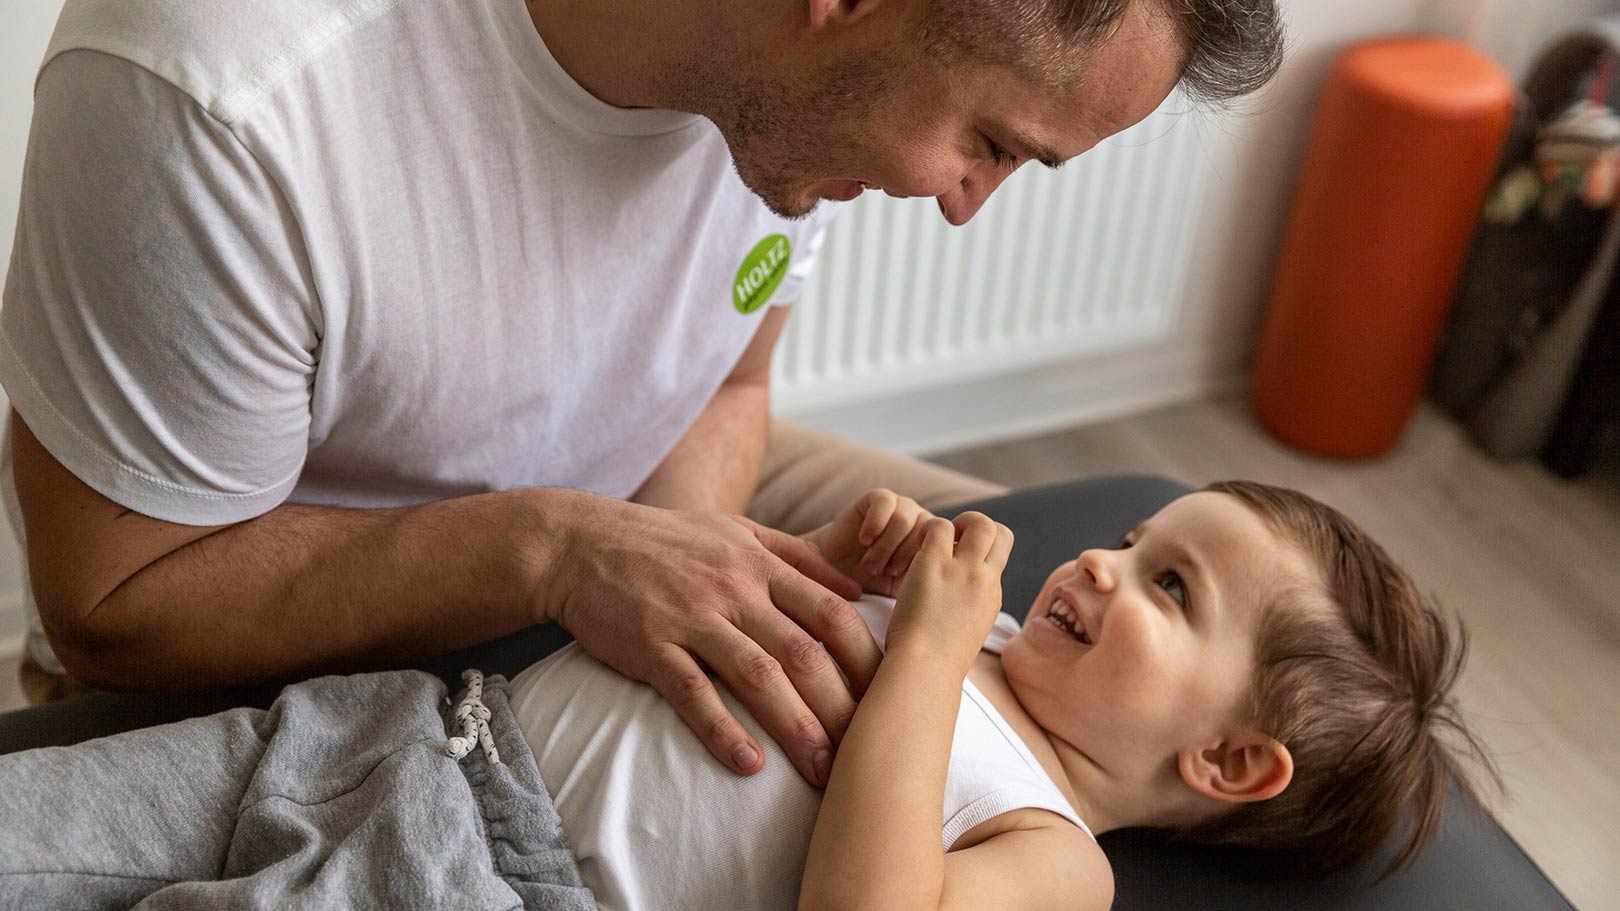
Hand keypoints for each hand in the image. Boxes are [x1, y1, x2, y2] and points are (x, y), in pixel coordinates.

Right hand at [535, 496, 878, 787]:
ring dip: (795, 727)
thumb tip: (856, 588)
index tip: (890, 696)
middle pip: (803, 652)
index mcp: (761, 564)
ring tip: (821, 770)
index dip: (865, 658)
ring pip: (757, 676)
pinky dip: (723, 730)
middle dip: (840, 707)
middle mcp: (734, 589)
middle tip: (864, 752)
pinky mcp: (651, 645)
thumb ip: (798, 557)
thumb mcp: (738, 531)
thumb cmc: (666, 540)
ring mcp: (692, 617)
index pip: (831, 613)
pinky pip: (693, 693)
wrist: (580, 543)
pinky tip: (749, 765)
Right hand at [801, 489, 933, 596]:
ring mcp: (903, 507)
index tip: (901, 577)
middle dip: (900, 556)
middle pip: (924, 531)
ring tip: (871, 564)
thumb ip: (928, 580)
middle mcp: (922, 522)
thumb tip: (946, 584)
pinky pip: (885, 503)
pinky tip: (864, 541)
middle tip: (882, 573)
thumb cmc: (874, 582)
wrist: (839, 569)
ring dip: (885, 545)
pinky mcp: (881, 497)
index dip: (922, 560)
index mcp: (935, 542)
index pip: (943, 544)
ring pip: (903, 518)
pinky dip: (874, 524)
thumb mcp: (906, 587)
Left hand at [885, 512, 1013, 673]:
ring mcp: (963, 570)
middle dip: (976, 527)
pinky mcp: (935, 564)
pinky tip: (914, 550)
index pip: (1002, 554)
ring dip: (954, 524)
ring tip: (931, 542)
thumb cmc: (937, 661)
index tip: (961, 556)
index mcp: (992, 594)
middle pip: (999, 531)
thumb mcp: (967, 632)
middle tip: (950, 541)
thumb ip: (970, 608)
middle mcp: (984, 579)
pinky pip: (938, 525)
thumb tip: (962, 601)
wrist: (925, 669)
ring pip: (978, 522)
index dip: (984, 546)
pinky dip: (926, 530)